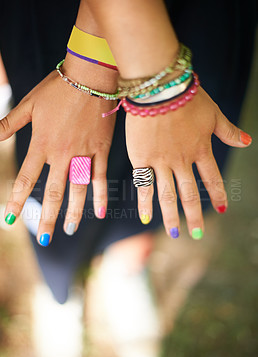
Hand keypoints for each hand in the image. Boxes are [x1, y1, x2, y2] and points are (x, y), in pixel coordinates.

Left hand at [0, 57, 116, 244]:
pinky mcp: (101, 150)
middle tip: (46, 240)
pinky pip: (100, 177)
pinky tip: (99, 212)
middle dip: (48, 218)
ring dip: (73, 213)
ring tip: (68, 230)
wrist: (90, 75)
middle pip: (53, 192)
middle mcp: (62, 154)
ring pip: (78, 190)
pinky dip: (100, 196)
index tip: (12, 220)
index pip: (26, 179)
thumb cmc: (58, 88)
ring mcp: (84, 154)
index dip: (18, 201)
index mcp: (42, 144)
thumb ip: (9, 124)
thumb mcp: (29, 104)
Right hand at [126, 86, 251, 238]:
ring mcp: (162, 162)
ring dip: (172, 217)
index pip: (212, 178)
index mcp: (201, 149)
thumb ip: (229, 131)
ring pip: (168, 195)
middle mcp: (183, 161)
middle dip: (194, 216)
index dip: (217, 195)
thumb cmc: (187, 97)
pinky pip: (144, 186)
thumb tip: (248, 142)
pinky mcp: (142, 159)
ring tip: (175, 234)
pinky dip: (145, 203)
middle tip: (198, 234)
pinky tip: (147, 218)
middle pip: (190, 194)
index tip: (221, 209)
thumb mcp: (213, 113)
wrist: (160, 89)